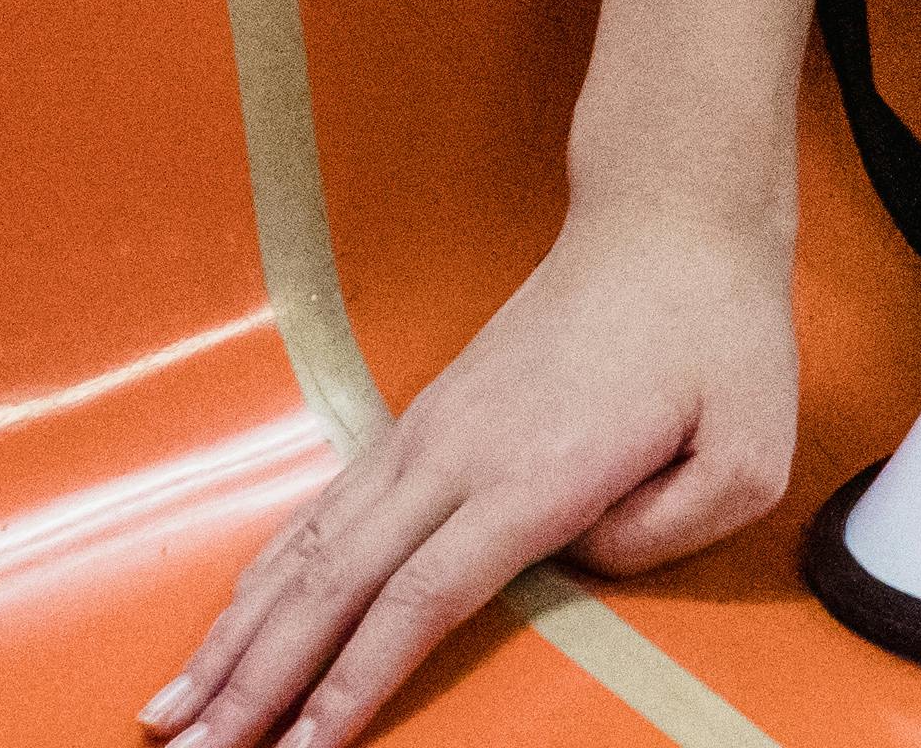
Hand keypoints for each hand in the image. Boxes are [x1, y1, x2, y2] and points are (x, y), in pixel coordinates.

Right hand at [149, 197, 799, 747]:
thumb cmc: (717, 332)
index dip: (353, 684)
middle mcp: (457, 454)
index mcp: (534, 472)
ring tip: (171, 708)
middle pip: (335, 586)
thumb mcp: (750, 447)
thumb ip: (670, 533)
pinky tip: (228, 619)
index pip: (420, 600)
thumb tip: (581, 563)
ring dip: (236, 635)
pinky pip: (326, 510)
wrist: (669, 221)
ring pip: (311, 549)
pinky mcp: (423, 419)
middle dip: (256, 680)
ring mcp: (428, 433)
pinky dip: (266, 573)